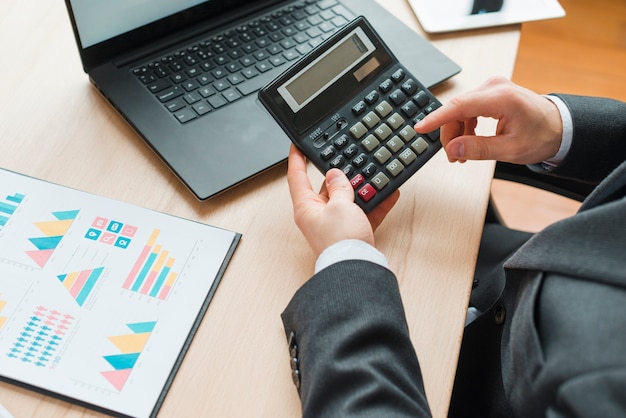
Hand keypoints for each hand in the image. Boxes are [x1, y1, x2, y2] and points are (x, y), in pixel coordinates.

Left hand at [287, 145, 399, 256]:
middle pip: (326, 187)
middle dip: (340, 175)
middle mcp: (318, 215)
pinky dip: (376, 203)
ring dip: (362, 188)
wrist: (356, 269)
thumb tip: (336, 175)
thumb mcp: (340, 205)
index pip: (297, 177)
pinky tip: (389, 193)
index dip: (296, 159)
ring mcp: (335, 224)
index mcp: (306, 207)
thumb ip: (339, 187)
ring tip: (373, 176)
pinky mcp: (351, 232)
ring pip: (348, 199)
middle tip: (350, 160)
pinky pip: (364, 212)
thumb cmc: (340, 241)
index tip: (297, 145)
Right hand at [414, 76, 562, 164]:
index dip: (437, 118)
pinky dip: (464, 126)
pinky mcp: (491, 93)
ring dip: (456, 132)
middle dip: (450, 134)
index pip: (460, 106)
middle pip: (457, 109)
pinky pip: (467, 109)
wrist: (559, 127)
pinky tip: (468, 141)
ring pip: (460, 110)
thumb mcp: (510, 150)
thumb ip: (478, 149)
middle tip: (452, 157)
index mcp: (502, 98)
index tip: (420, 128)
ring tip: (461, 154)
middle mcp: (495, 87)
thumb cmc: (542, 136)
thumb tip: (453, 149)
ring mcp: (492, 88)